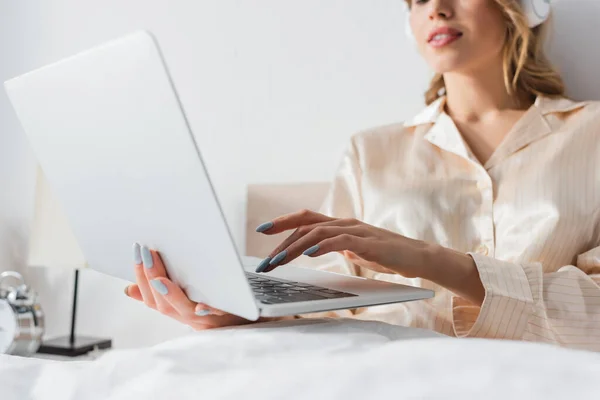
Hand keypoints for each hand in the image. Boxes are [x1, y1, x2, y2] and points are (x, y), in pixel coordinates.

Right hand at [124, 243, 254, 329]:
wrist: (261, 318)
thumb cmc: (226, 304)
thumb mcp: (192, 296)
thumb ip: (166, 292)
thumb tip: (130, 290)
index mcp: (181, 311)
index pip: (152, 300)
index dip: (140, 279)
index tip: (135, 252)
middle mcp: (193, 318)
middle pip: (163, 305)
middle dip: (150, 278)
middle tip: (145, 253)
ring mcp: (211, 321)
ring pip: (185, 312)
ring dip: (170, 295)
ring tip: (159, 277)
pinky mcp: (232, 319)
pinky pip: (219, 318)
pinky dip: (208, 312)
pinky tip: (201, 306)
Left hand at [254, 209, 432, 277]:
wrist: (417, 257)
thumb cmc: (385, 255)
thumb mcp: (353, 250)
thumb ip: (334, 246)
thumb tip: (312, 249)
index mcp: (339, 225)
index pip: (305, 219)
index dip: (282, 222)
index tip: (262, 230)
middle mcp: (344, 223)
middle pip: (305, 225)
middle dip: (281, 242)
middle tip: (265, 261)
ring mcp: (356, 230)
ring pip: (317, 233)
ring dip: (294, 248)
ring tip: (278, 262)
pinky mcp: (367, 241)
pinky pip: (340, 240)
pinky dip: (322, 246)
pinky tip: (309, 254)